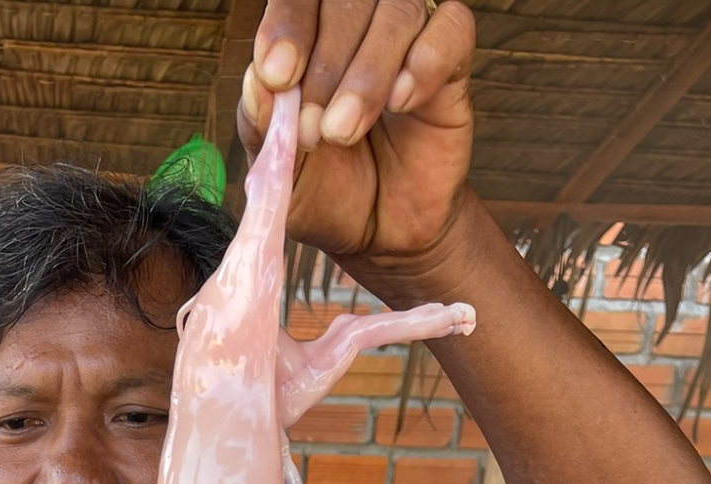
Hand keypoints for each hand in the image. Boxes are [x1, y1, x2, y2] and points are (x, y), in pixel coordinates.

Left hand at [240, 0, 475, 272]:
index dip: (288, 24)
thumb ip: (262, 127)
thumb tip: (258, 81)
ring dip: (368, 72)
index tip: (278, 75)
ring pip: (398, 10)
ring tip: (345, 132)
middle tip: (313, 131)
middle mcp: (358, 26)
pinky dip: (424, 62)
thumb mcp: (281, 172)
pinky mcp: (452, 64)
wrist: (383, 234)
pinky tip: (401, 102)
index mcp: (308, 38)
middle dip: (326, 63)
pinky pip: (452, 29)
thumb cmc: (329, 194)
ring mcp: (407, 40)